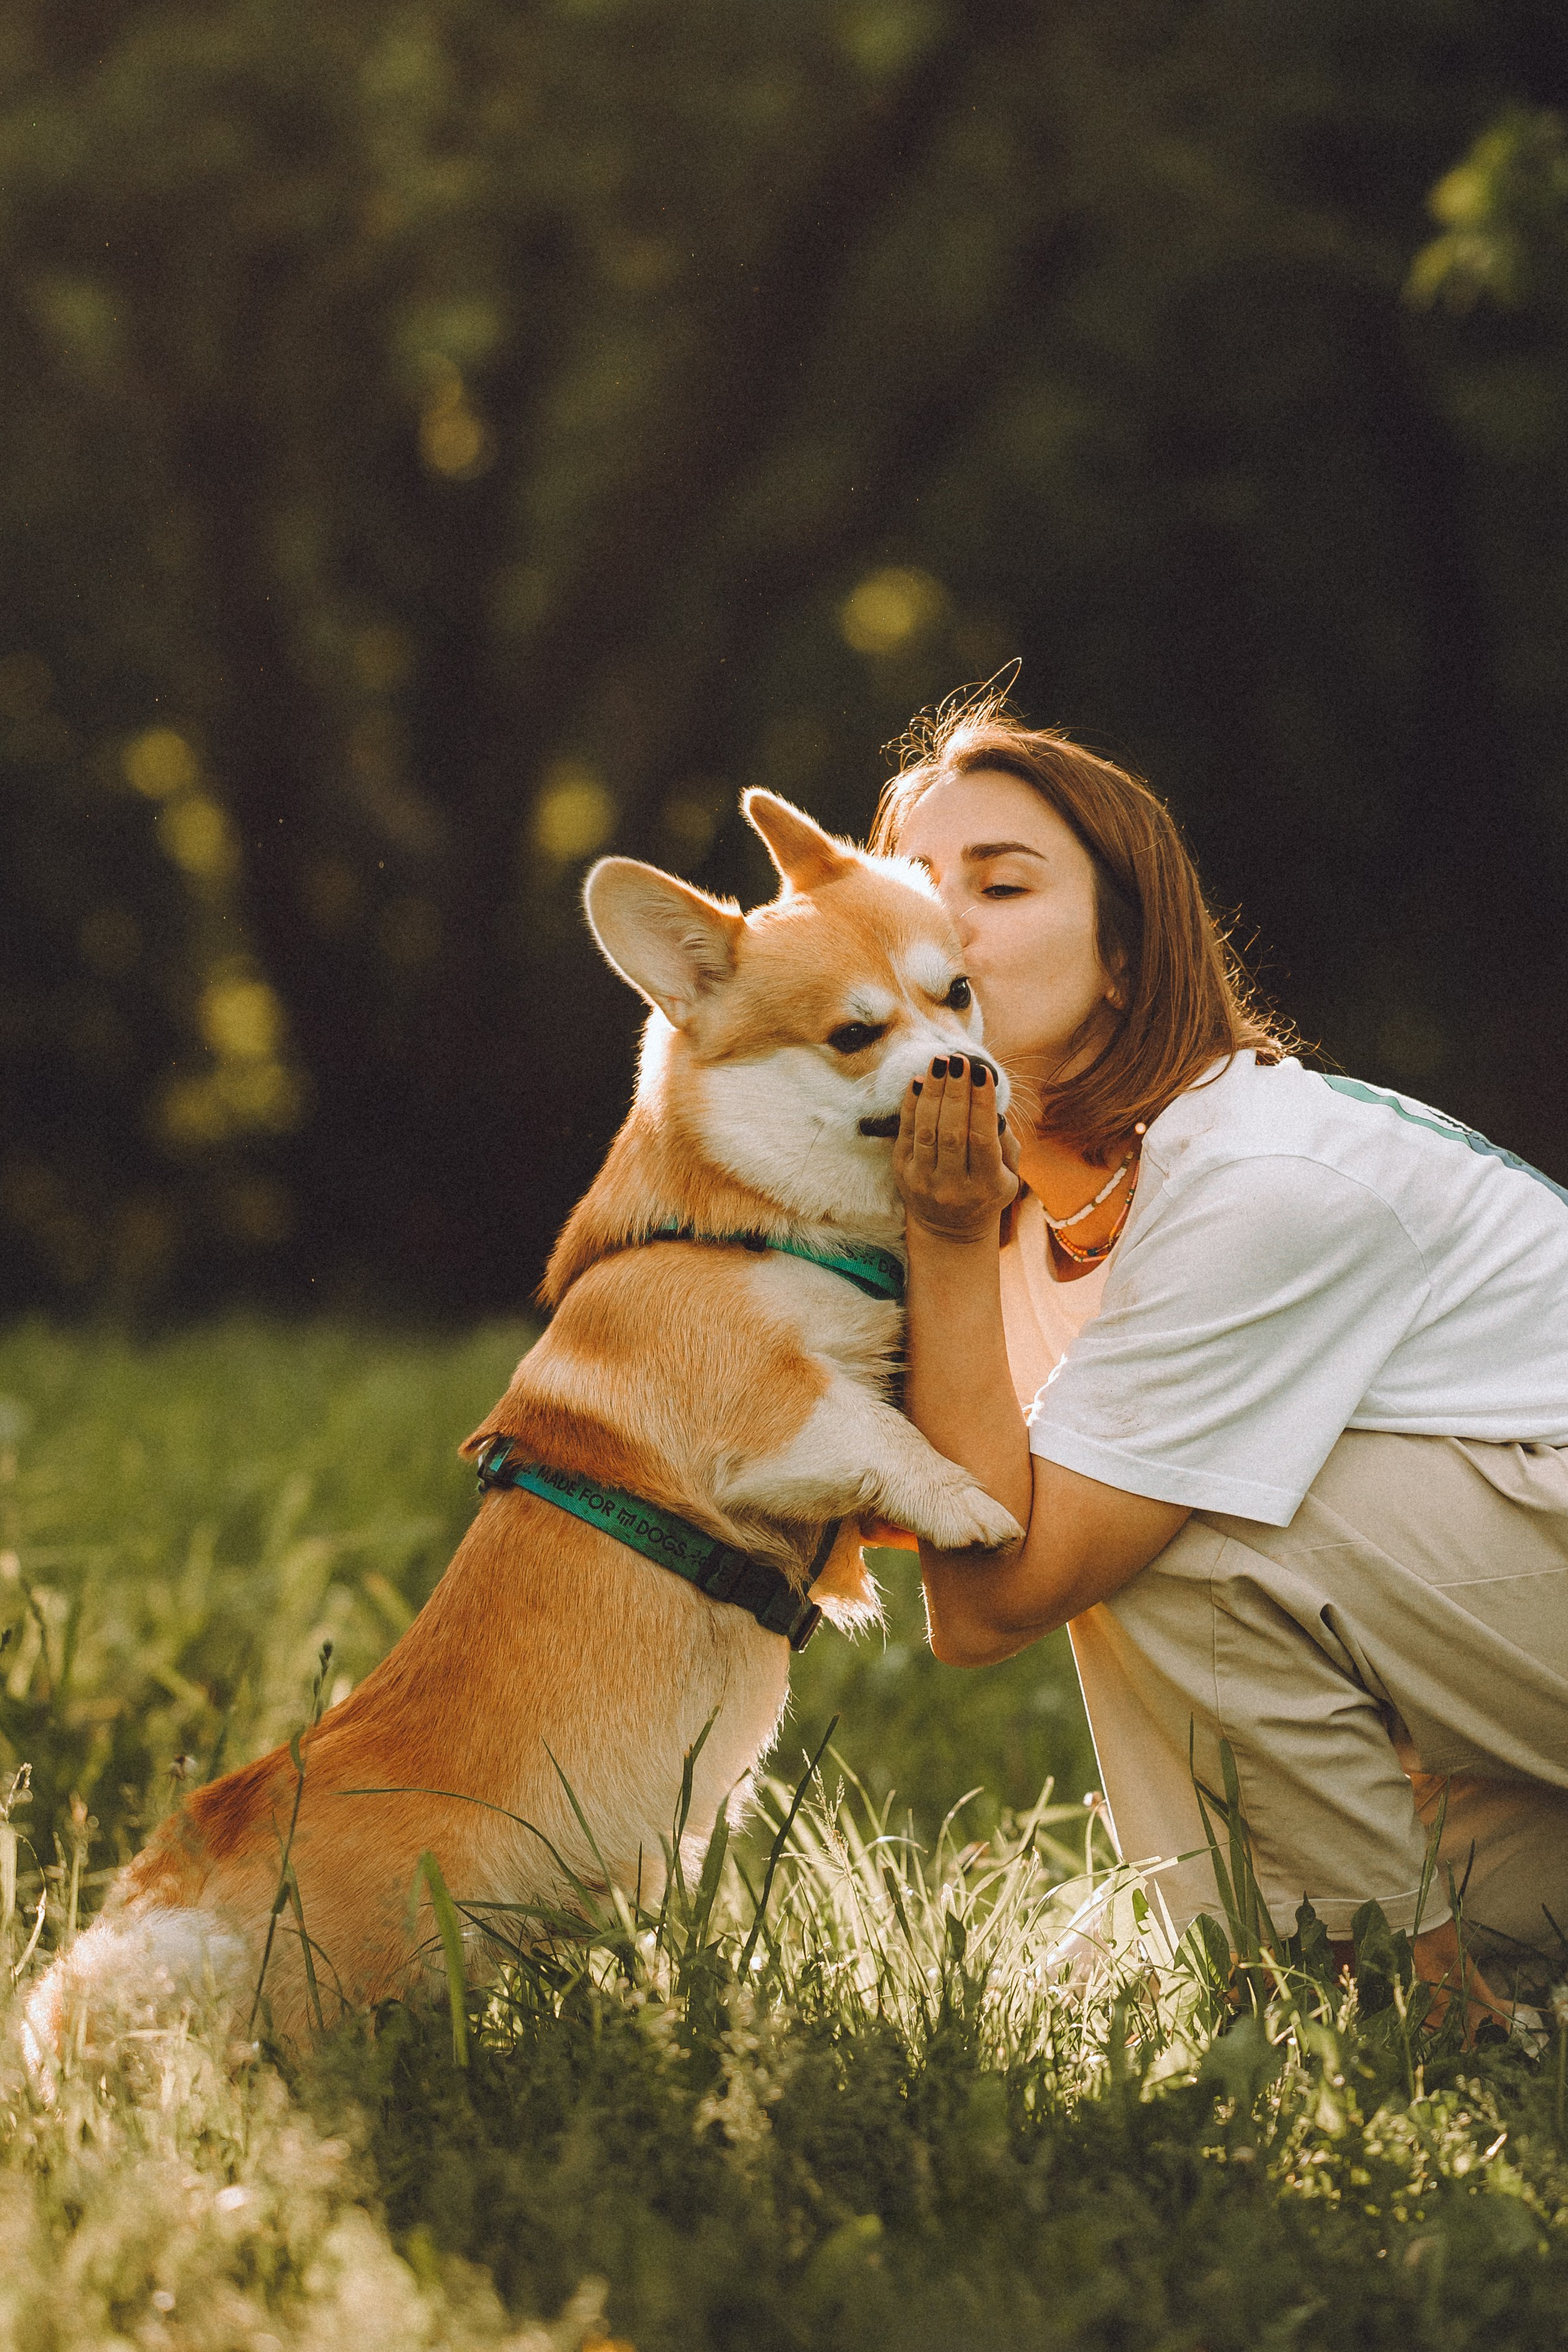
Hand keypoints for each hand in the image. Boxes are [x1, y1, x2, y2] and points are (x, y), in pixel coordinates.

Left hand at [893, 1054, 1019, 1245]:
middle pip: (952, 1132)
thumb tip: (991, 1107)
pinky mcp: (902, 1173)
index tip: (982, 1072)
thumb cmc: (985, 1192)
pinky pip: (906, 1133)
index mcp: (986, 1185)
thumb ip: (1006, 1144)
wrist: (951, 1230)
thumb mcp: (1008, 1177)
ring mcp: (924, 1181)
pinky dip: (911, 1105)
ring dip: (933, 1092)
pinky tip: (919, 1081)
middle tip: (959, 1060)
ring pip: (927, 1130)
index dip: (981, 1103)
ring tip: (940, 1062)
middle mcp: (952, 1186)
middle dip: (956, 1092)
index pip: (982, 1139)